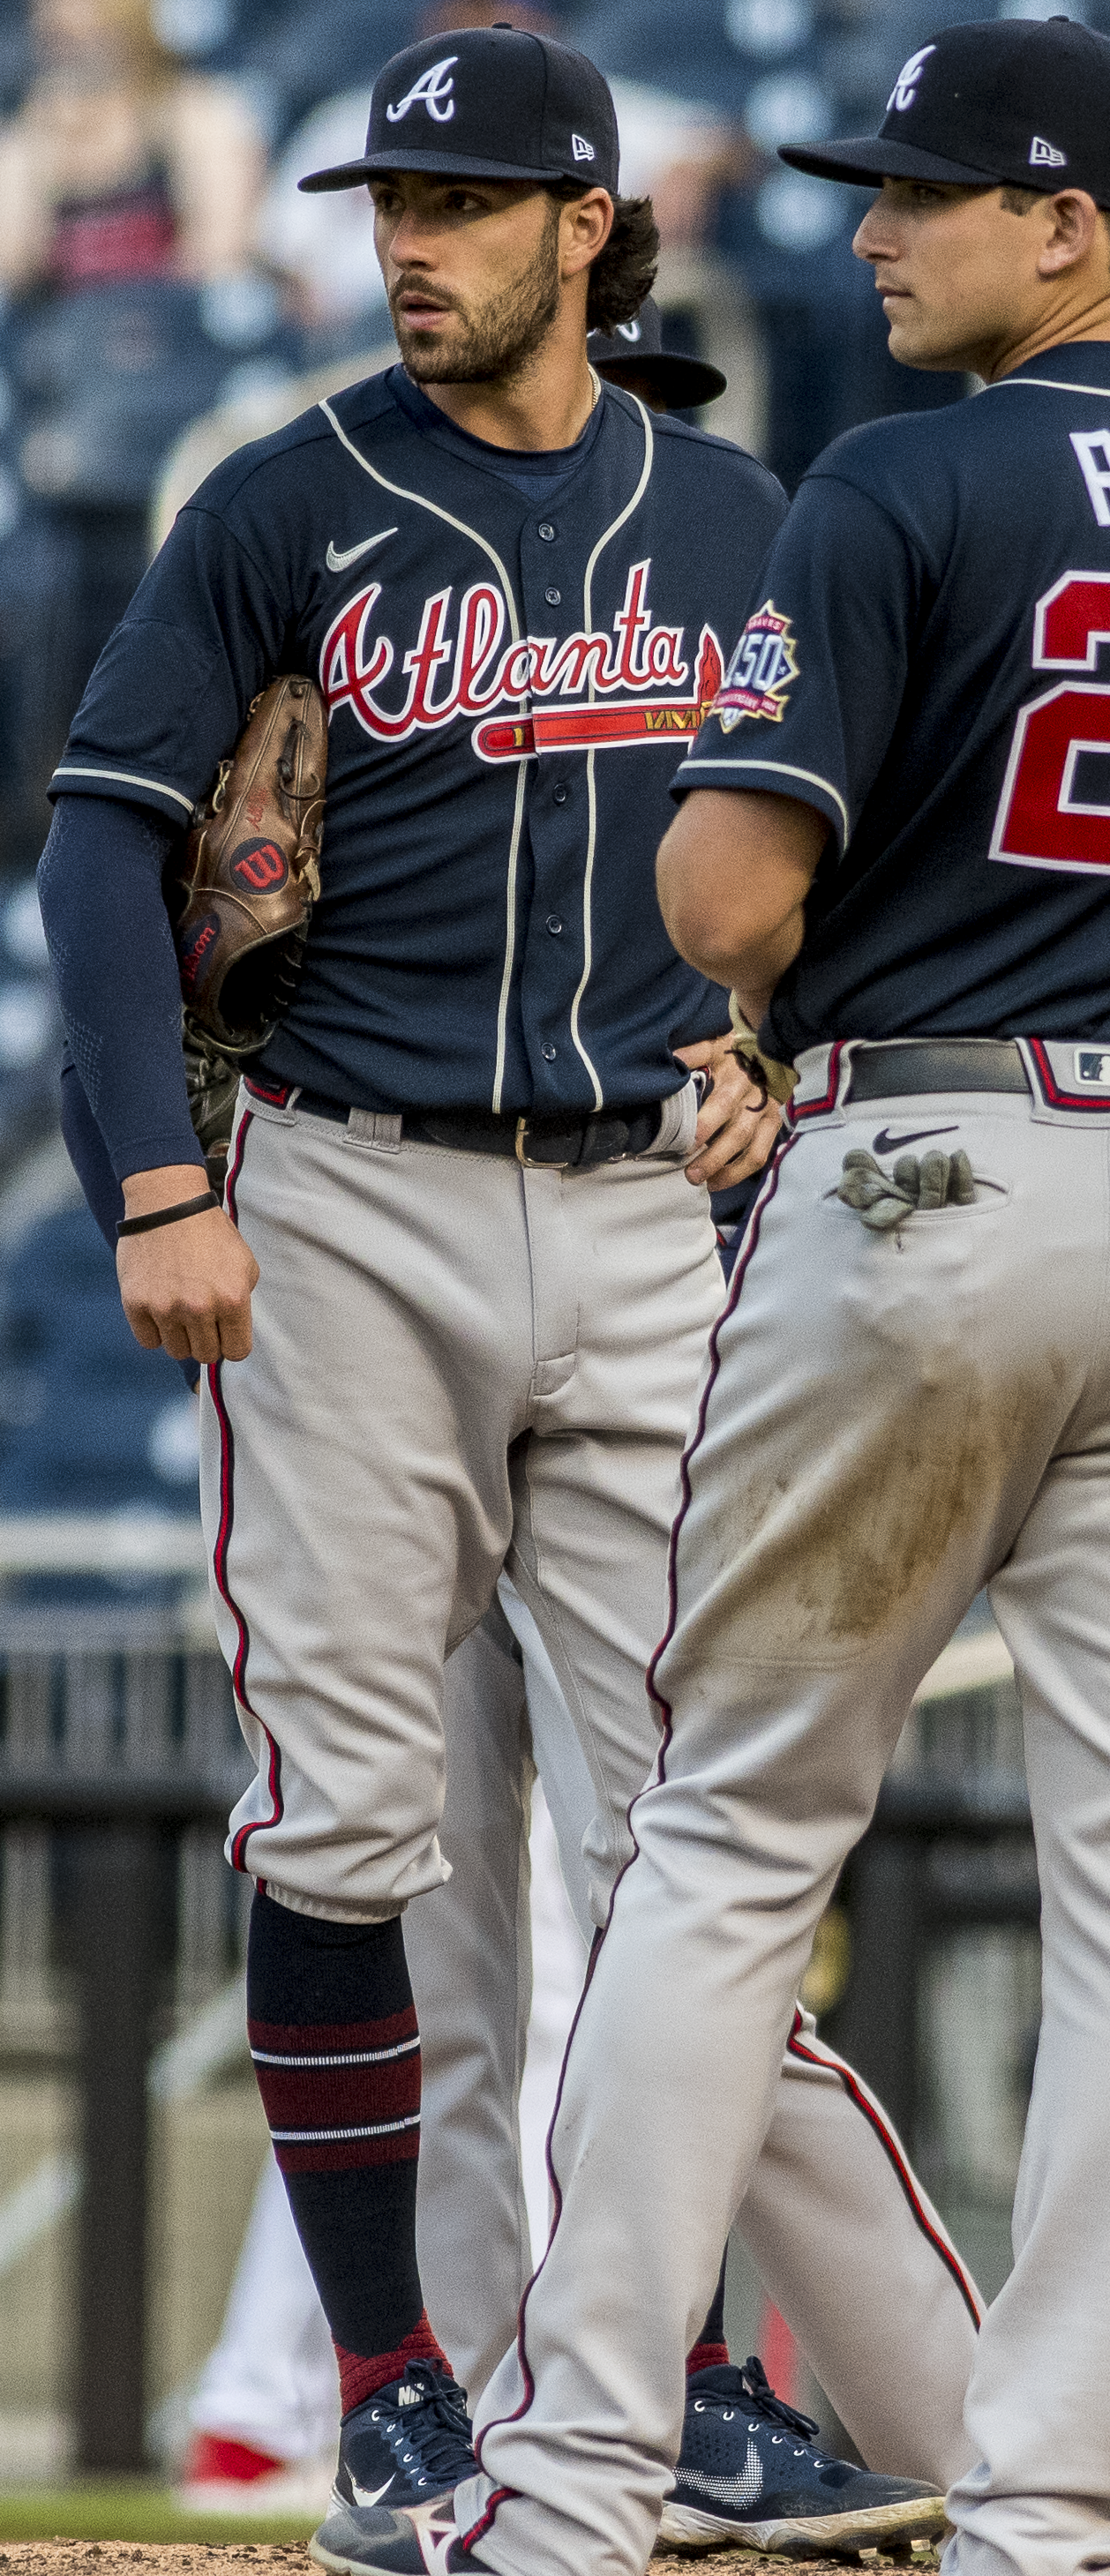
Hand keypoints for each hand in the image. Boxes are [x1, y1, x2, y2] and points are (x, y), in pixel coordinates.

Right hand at [116, 1164, 258, 1363]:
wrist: (168, 1203)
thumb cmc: (209, 1232)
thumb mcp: (245, 1264)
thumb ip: (243, 1301)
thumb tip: (232, 1331)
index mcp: (233, 1299)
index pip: (236, 1351)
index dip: (231, 1342)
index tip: (223, 1331)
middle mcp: (199, 1308)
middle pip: (206, 1355)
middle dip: (206, 1340)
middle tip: (200, 1317)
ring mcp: (165, 1308)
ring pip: (177, 1351)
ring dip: (180, 1336)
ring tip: (179, 1309)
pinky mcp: (136, 1304)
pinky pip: (148, 1341)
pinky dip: (154, 1330)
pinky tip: (159, 1308)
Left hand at [675, 1035, 783, 1189]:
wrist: (772, 1052)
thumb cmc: (735, 1053)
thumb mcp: (714, 1046)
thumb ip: (692, 1053)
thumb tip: (669, 1059)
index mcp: (739, 1080)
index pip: (723, 1105)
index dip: (706, 1126)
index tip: (684, 1142)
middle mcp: (756, 1101)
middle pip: (738, 1135)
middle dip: (714, 1158)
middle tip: (690, 1174)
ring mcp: (767, 1117)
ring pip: (753, 1152)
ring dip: (728, 1171)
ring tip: (704, 1183)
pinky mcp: (772, 1127)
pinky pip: (760, 1156)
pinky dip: (739, 1173)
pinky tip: (718, 1181)